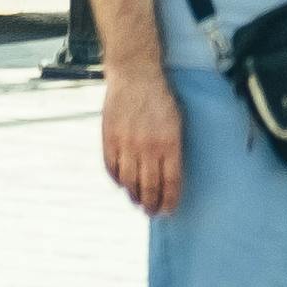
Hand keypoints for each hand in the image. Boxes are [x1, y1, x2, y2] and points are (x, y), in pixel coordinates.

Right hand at [99, 71, 184, 215]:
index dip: (169, 201)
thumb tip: (170, 178)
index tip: (168, 211)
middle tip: (152, 212)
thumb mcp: (176, 122)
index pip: (171, 183)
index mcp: (169, 143)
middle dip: (151, 205)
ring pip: (129, 183)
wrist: (135, 74)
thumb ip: (173, 149)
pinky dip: (117, 180)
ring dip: (133, 196)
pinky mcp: (109, 139)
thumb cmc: (160, 98)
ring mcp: (126, 144)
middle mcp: (148, 147)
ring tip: (137, 201)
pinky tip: (122, 183)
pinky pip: (111, 169)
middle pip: (149, 188)